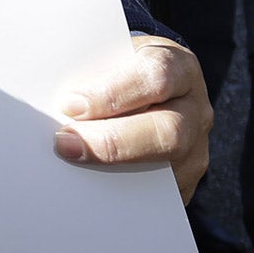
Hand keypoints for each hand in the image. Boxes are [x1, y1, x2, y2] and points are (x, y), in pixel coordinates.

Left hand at [51, 36, 211, 201]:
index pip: (156, 76)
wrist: (147, 88)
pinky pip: (159, 196)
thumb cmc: (122, 70)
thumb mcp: (112, 57)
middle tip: (65, 143)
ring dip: (113, 170)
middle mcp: (195, 109)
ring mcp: (197, 149)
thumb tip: (56, 102)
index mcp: (179, 67)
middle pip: (168, 131)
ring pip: (166, 168)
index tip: (70, 104)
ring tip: (70, 166)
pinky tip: (86, 188)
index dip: (112, 92)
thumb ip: (92, 72)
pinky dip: (121, 193)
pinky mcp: (185, 182)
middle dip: (112, 141)